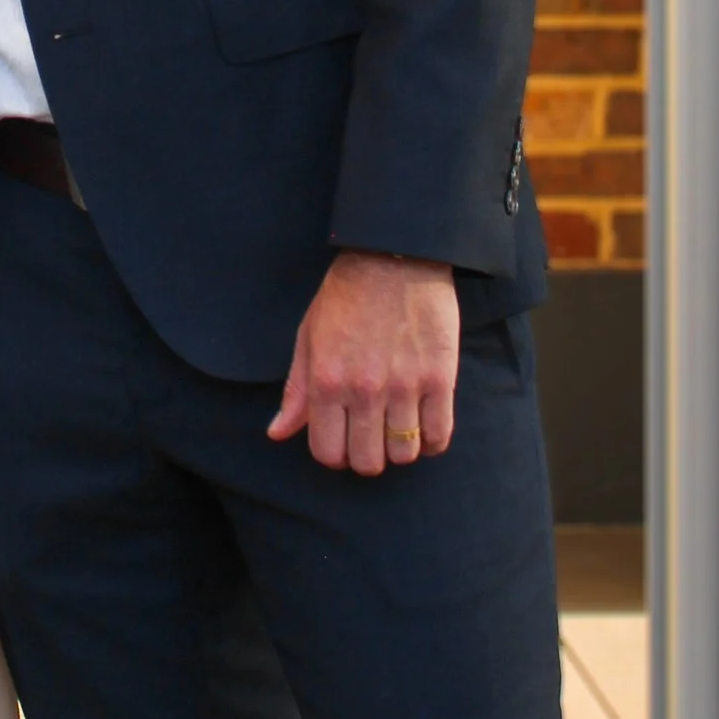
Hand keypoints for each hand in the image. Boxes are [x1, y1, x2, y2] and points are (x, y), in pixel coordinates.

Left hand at [268, 253, 459, 474]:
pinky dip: (430, 442)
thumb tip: (278, 433)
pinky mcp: (440, 378)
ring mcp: (405, 386)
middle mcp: (365, 389)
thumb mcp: (309, 336)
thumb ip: (296, 390)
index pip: (327, 452)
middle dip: (366, 458)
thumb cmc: (346, 295)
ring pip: (404, 454)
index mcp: (327, 381)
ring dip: (399, 449)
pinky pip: (439, 435)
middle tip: (370, 438)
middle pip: (368, 462)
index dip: (334, 455)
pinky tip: (423, 426)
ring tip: (397, 428)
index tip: (342, 443)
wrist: (393, 256)